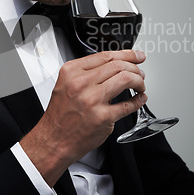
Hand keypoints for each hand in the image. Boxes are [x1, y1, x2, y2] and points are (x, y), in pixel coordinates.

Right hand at [20, 50, 146, 186]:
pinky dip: (138, 101)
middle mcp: (81, 83)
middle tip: (140, 73)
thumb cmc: (60, 115)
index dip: (126, 54)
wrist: (54, 140)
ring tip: (140, 85)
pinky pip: (128, 105)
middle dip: (135, 68)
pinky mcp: (103, 117)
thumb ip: (85, 72)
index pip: (105, 56)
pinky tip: (139, 100)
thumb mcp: (65, 84)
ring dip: (138, 81)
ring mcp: (92, 100)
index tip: (136, 56)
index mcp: (72, 72)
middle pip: (118, 65)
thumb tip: (112, 65)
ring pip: (126, 79)